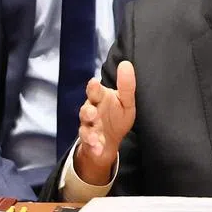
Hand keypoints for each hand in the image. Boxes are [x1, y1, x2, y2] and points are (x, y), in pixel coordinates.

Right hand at [72, 61, 136, 184]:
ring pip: (85, 128)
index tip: (94, 82)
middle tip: (92, 112)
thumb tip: (126, 63)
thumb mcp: (126, 102)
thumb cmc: (117, 116)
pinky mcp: (89, 142)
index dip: (93, 88)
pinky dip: (93, 147)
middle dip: (87, 111)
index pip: (95, 91)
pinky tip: (98, 148)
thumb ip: (126, 85)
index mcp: (100, 99)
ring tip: (94, 137)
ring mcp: (89, 127)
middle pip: (86, 110)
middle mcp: (91, 112)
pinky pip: (89, 144)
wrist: (110, 141)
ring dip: (89, 132)